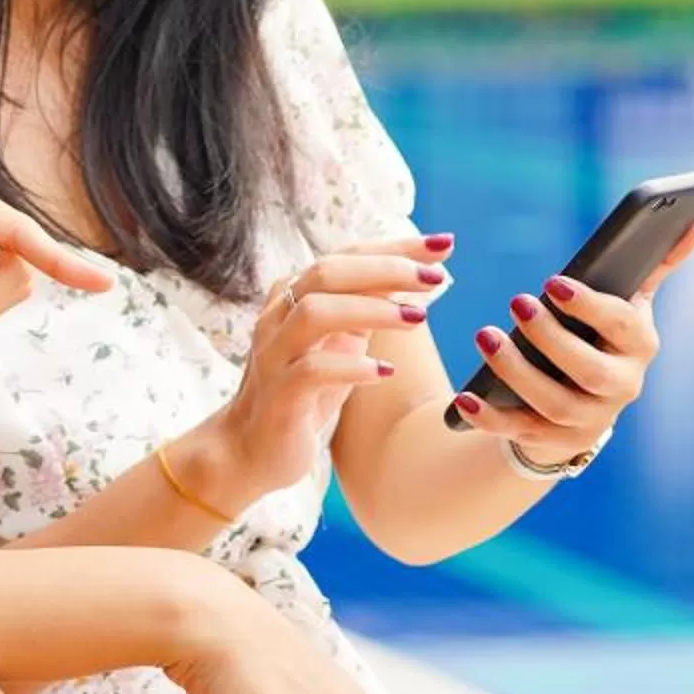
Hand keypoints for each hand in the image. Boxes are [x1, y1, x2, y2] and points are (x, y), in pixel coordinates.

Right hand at [180, 234, 454, 515]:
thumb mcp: (340, 343)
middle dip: (385, 269)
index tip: (443, 245)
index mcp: (295, 297)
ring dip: (370, 309)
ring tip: (418, 319)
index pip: (346, 256)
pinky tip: (384, 372)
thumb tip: (419, 279)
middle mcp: (279, 317)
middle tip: (435, 277)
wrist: (250, 449)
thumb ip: (368, 310)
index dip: (394, 248)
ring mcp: (275, 355)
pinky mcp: (279, 395)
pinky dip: (351, 366)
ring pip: (314, 313)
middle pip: (327, 272)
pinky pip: (311, 371)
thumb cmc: (304, 392)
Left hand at [455, 210, 693, 463]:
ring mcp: (587, 418)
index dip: (589, 306)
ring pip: (554, 404)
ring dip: (516, 371)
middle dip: (552, 339)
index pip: (621, 325)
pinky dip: (491, 418)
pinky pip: (519, 432)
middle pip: (590, 372)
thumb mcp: (626, 303)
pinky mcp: (551, 440)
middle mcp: (620, 387)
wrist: (584, 400)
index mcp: (639, 346)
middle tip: (515, 302)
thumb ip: (657, 263)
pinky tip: (463, 398)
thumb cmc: (601, 336)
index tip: (553, 282)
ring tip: (483, 335)